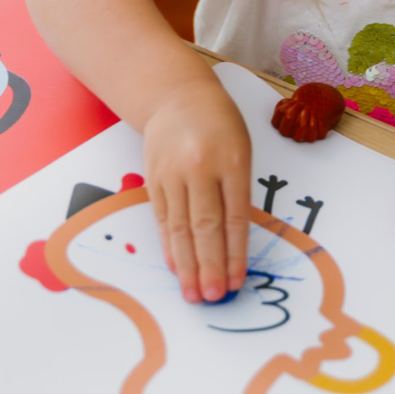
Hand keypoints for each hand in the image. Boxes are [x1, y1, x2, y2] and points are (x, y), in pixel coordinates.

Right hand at [143, 79, 250, 303]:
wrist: (178, 96)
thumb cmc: (219, 125)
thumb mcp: (240, 150)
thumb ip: (237, 191)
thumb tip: (233, 244)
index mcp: (232, 160)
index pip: (235, 216)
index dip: (235, 253)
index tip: (236, 280)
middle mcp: (200, 167)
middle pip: (205, 226)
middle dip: (210, 266)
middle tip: (213, 297)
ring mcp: (173, 173)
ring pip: (180, 227)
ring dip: (187, 264)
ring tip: (193, 293)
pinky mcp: (154, 178)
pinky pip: (162, 218)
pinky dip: (169, 245)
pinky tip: (175, 266)